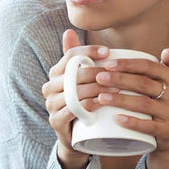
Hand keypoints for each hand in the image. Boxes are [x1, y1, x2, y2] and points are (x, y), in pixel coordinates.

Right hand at [41, 30, 119, 168]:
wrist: (76, 138)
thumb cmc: (83, 103)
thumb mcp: (81, 80)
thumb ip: (77, 58)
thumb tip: (69, 30)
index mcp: (55, 72)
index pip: (70, 54)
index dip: (89, 51)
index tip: (109, 52)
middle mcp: (49, 86)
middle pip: (74, 73)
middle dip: (98, 72)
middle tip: (119, 74)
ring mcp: (50, 104)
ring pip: (74, 91)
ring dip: (97, 89)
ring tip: (117, 89)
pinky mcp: (55, 121)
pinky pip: (71, 110)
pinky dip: (88, 106)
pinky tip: (102, 104)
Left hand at [94, 48, 168, 168]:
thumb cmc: (159, 105)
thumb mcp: (164, 86)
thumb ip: (163, 67)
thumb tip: (166, 50)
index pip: (149, 66)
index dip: (128, 64)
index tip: (107, 64)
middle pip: (144, 83)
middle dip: (120, 79)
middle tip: (99, 78)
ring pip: (144, 104)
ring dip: (121, 99)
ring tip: (101, 97)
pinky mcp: (168, 131)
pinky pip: (149, 126)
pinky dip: (132, 122)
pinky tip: (116, 118)